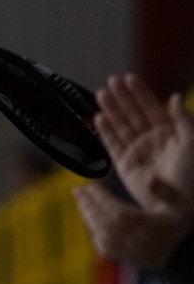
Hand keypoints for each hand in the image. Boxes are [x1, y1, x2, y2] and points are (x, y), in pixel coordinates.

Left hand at [73, 183, 191, 268]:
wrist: (180, 254)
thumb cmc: (177, 227)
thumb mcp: (179, 207)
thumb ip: (166, 192)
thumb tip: (150, 178)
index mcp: (145, 226)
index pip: (116, 211)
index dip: (101, 198)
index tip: (90, 186)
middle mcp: (132, 240)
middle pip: (103, 221)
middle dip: (88, 203)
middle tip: (78, 190)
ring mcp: (124, 251)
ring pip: (99, 232)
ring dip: (87, 215)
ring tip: (80, 200)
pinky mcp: (120, 258)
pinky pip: (101, 245)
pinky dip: (93, 231)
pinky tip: (89, 219)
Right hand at [94, 73, 193, 213]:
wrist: (181, 205)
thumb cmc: (193, 175)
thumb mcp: (193, 143)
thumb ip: (183, 119)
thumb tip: (174, 97)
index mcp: (170, 132)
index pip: (151, 107)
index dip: (140, 92)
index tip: (128, 77)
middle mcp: (152, 140)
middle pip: (133, 114)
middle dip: (122, 97)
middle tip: (110, 81)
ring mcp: (137, 152)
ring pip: (121, 126)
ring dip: (111, 110)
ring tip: (100, 94)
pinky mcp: (125, 166)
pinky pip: (112, 145)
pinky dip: (105, 131)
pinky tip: (98, 118)